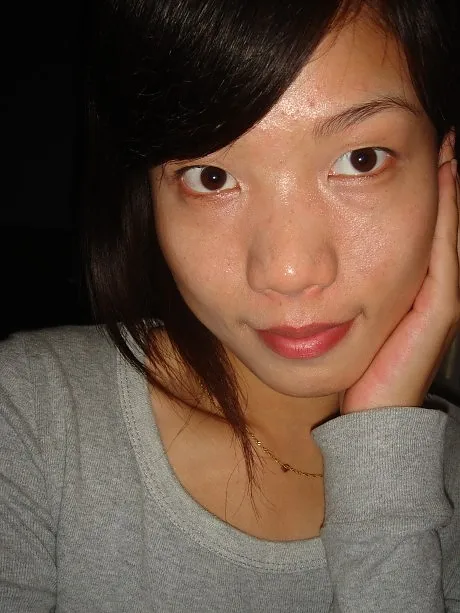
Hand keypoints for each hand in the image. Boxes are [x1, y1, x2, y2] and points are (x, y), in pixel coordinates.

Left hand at [341, 155, 459, 414]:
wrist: (372, 412)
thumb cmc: (358, 365)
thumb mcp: (350, 318)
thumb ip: (347, 290)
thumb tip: (322, 266)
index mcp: (409, 286)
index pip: (420, 227)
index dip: (424, 189)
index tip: (415, 147)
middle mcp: (430, 287)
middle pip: (440, 223)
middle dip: (444, 179)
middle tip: (441, 135)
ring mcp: (438, 297)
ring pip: (446, 234)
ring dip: (451, 191)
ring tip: (449, 148)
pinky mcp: (438, 310)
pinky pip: (443, 258)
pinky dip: (446, 221)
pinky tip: (445, 185)